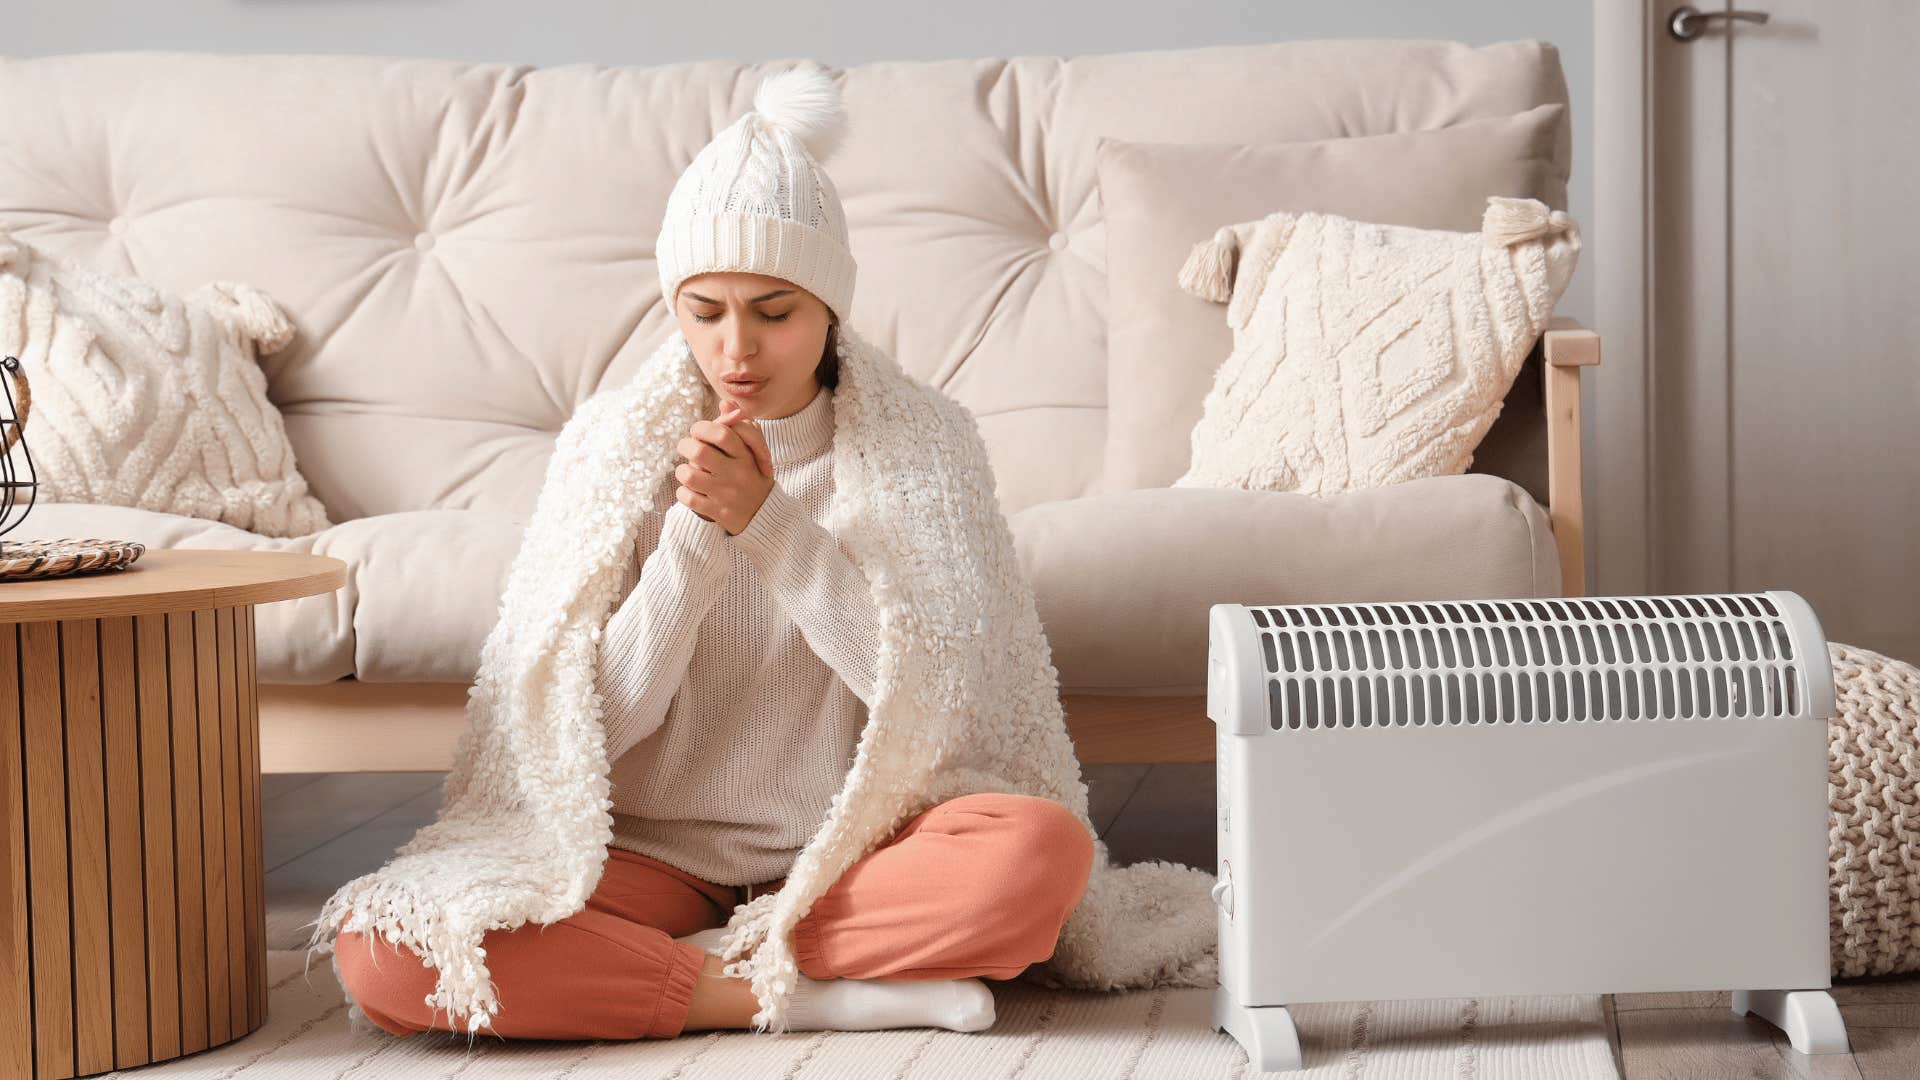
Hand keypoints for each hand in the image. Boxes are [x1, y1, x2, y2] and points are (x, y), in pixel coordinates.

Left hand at [674, 399, 774, 534]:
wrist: (766, 516)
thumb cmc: (753, 475)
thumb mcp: (753, 450)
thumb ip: (739, 425)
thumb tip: (724, 403)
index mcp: (746, 455)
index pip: (720, 432)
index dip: (701, 428)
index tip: (698, 432)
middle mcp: (737, 473)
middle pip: (699, 451)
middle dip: (685, 446)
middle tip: (687, 448)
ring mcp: (726, 494)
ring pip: (689, 475)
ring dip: (683, 471)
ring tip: (689, 472)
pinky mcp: (717, 512)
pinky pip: (687, 498)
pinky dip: (684, 493)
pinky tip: (692, 491)